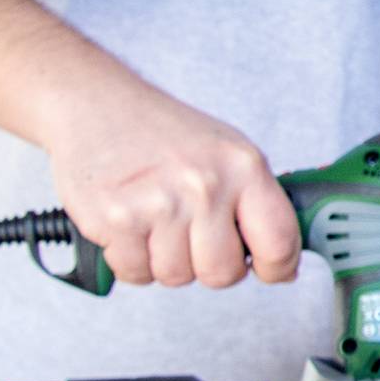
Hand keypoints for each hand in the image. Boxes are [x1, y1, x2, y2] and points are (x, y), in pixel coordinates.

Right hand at [45, 83, 299, 288]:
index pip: (279, 242)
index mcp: (243, 166)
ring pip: (176, 277)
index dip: (278, 267)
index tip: (270, 270)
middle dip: (209, 265)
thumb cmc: (164, 133)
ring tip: (157, 221)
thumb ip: (255, 201)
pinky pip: (135, 273)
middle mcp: (204, 185)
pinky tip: (131, 226)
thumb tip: (284, 258)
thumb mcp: (227, 152)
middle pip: (222, 273)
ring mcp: (158, 204)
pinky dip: (132, 260)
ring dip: (166, 261)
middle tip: (194, 237)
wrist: (95, 103)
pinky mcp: (115, 220)